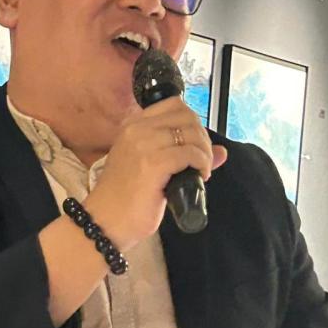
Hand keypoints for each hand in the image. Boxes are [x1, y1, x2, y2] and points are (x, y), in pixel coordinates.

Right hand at [86, 96, 226, 250]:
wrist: (105, 222)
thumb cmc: (124, 199)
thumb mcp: (151, 168)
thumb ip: (181, 154)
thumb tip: (222, 152)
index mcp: (131, 126)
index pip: (173, 105)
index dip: (192, 123)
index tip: (194, 145)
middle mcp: (136, 129)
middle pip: (186, 116)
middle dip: (202, 137)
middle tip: (202, 160)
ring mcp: (144, 144)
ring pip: (191, 134)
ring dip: (204, 152)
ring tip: (202, 170)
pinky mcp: (154, 163)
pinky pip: (190, 153)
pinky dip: (202, 164)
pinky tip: (200, 176)